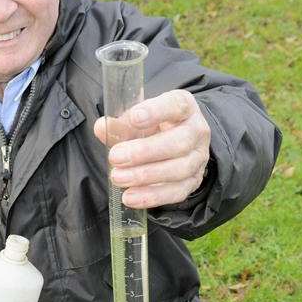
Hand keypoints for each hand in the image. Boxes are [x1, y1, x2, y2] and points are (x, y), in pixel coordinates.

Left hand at [94, 89, 210, 208]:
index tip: (134, 118)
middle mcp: (197, 131)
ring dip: (145, 176)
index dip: (156, 111)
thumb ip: (120, 123)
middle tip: (115, 157)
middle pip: (178, 143)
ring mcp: (198, 158)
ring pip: (179, 169)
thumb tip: (102, 128)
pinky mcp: (194, 181)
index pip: (176, 105)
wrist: (175, 142)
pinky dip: (152, 196)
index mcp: (184, 107)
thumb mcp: (138, 118)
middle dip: (144, 152)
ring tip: (118, 178)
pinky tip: (130, 197)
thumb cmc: (153, 125)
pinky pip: (177, 192)